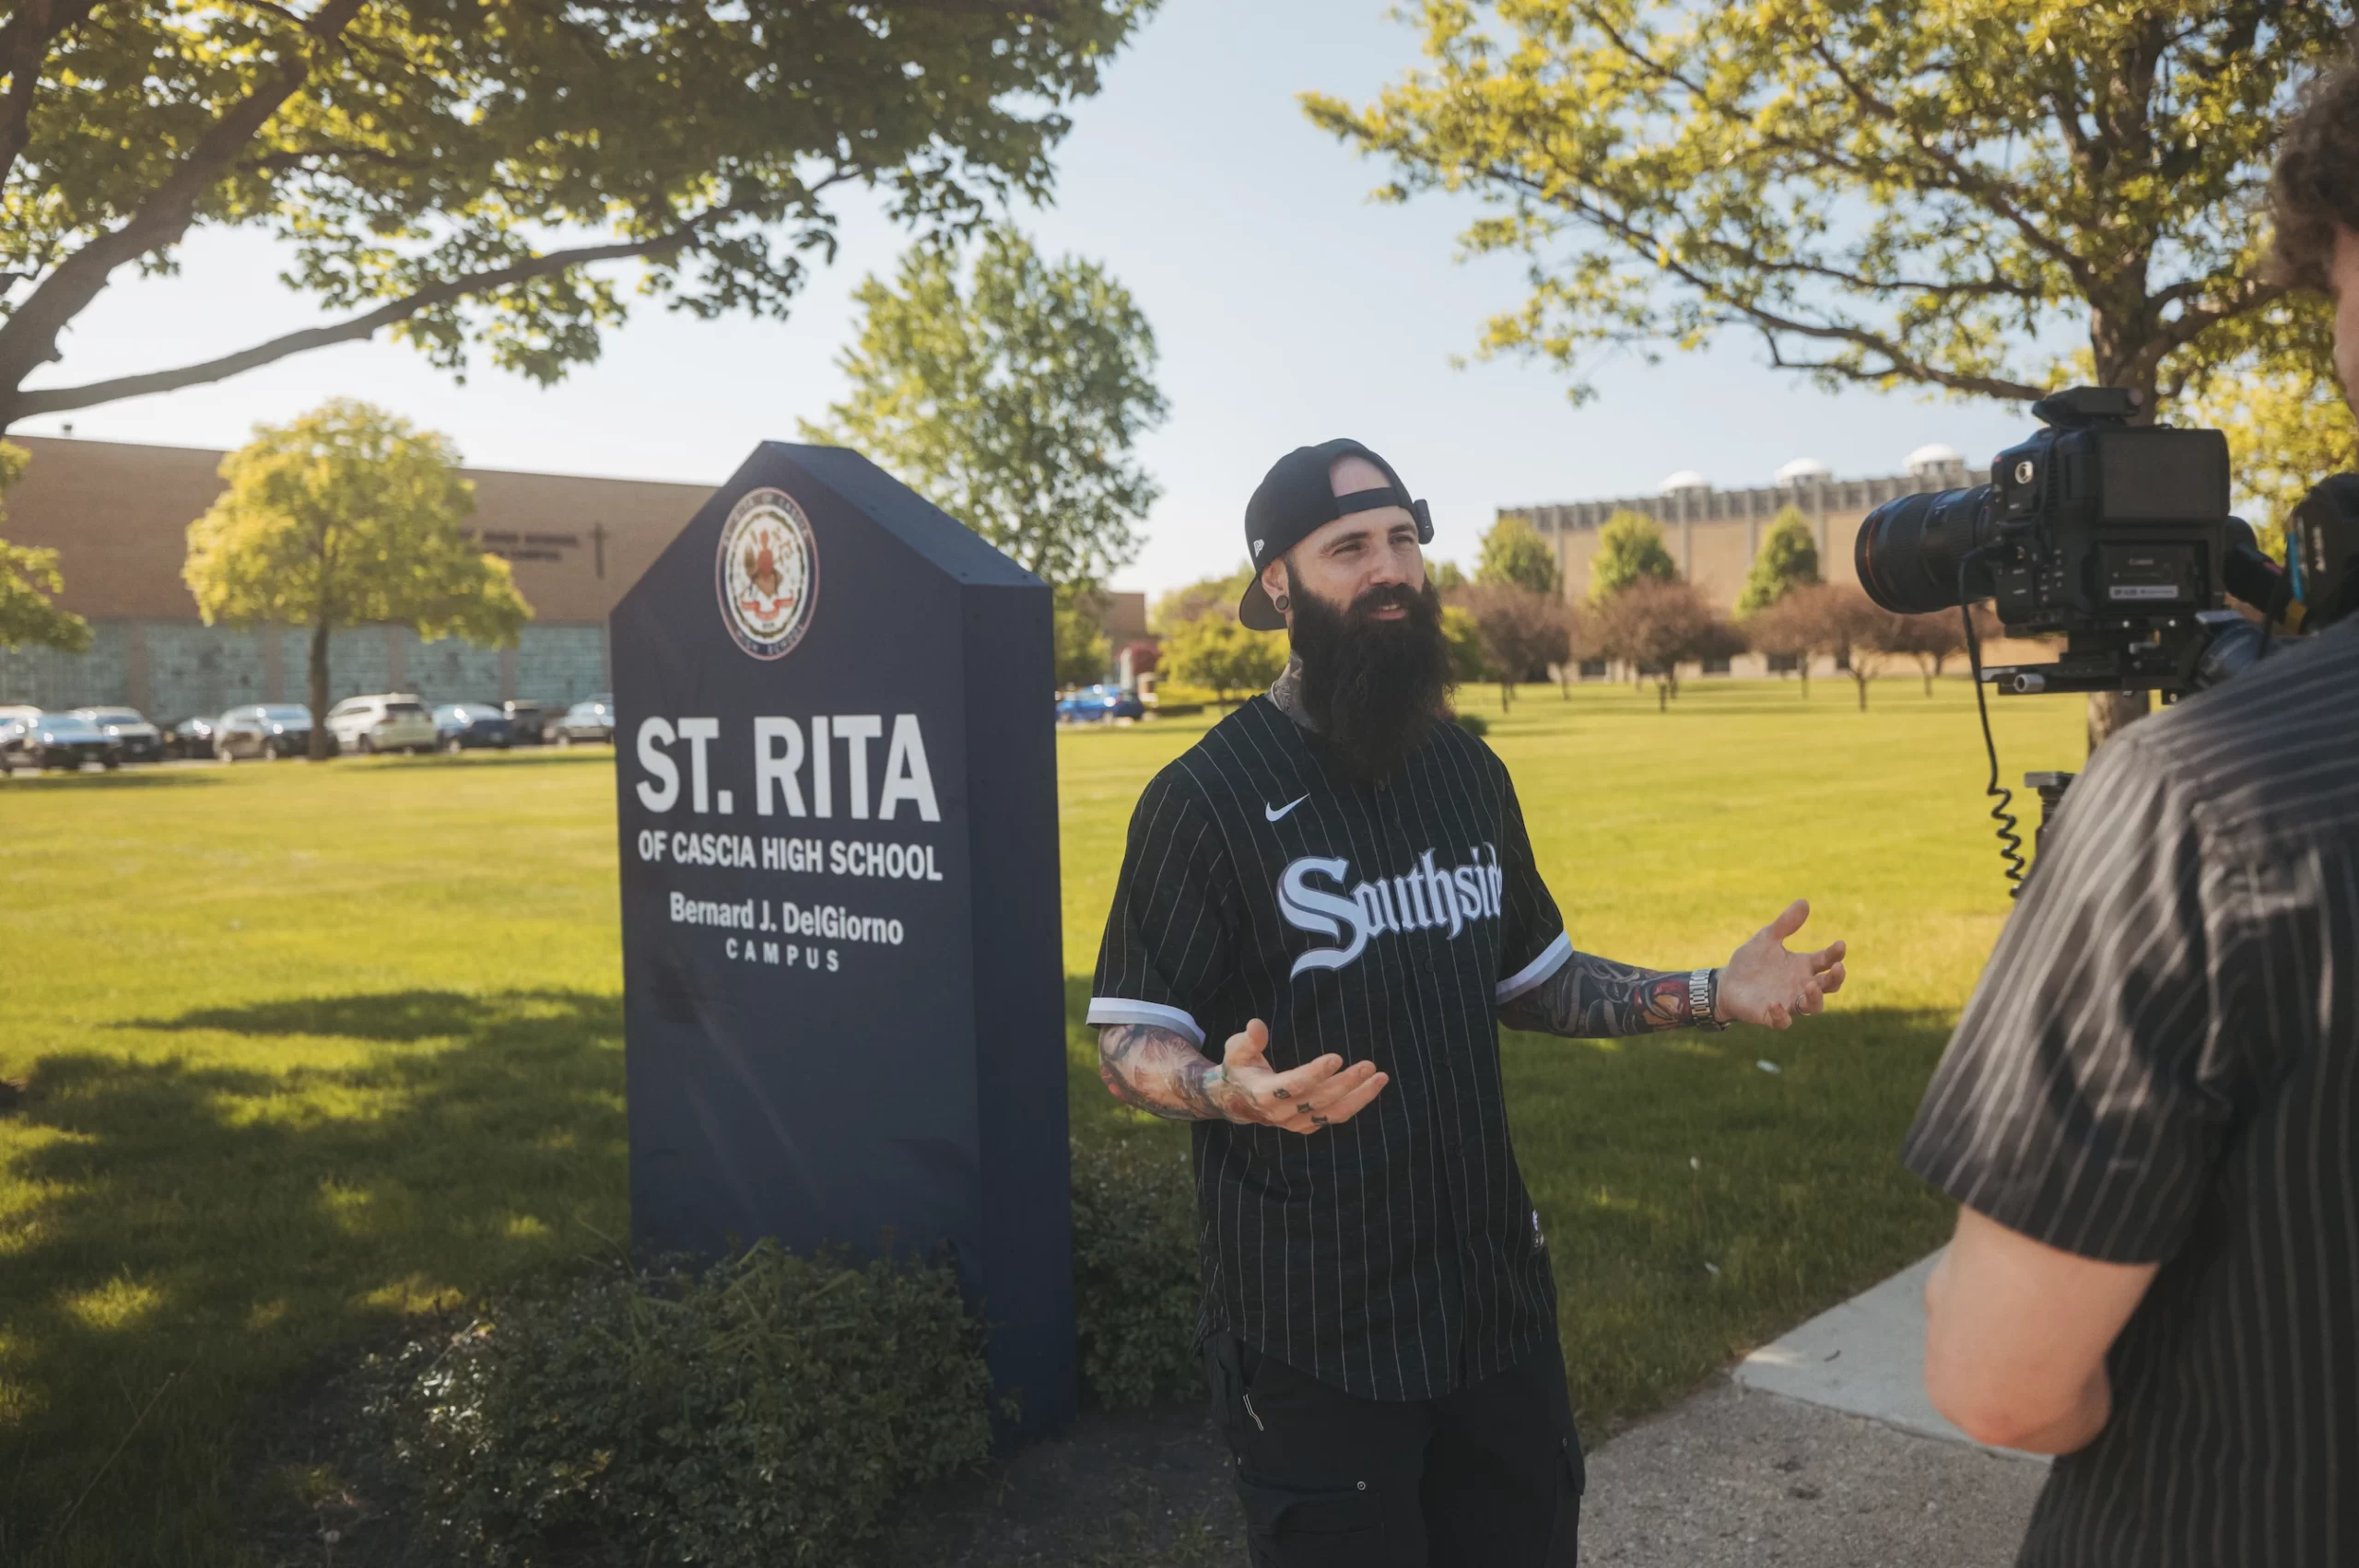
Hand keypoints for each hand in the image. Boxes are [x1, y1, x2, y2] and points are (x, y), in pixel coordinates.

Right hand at [1210, 1019, 1388, 1132]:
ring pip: (1333, 1113)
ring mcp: (1297, 1122)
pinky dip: (1355, 1103)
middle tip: (1368, 1065)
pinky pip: (1336, 1117)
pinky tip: (1371, 1087)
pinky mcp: (1308, 1125)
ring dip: (1359, 1096)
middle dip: (1346, 1083)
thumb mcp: (1236, 1050)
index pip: (1292, 1085)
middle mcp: (1282, 1113)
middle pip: (1319, 1099)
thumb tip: (1256, 1025)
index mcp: (1264, 1093)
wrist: (1239, 1099)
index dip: (1314, 1073)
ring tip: (1380, 1077)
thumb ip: (1248, 1040)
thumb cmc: (1240, 1068)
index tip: (1336, 1057)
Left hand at [1716, 899, 1845, 1028]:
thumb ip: (1785, 924)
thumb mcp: (1766, 938)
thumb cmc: (1751, 962)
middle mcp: (1801, 986)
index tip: (1840, 944)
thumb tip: (1804, 901)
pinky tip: (1775, 1003)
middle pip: (1829, 986)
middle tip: (1838, 968)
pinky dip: (1781, 1014)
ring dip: (1815, 998)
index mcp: (1803, 966)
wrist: (1726, 983)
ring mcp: (1788, 1002)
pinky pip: (1782, 1021)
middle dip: (1836, 978)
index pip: (1826, 961)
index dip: (1836, 954)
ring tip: (1811, 986)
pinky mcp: (1771, 1016)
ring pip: (1813, 1007)